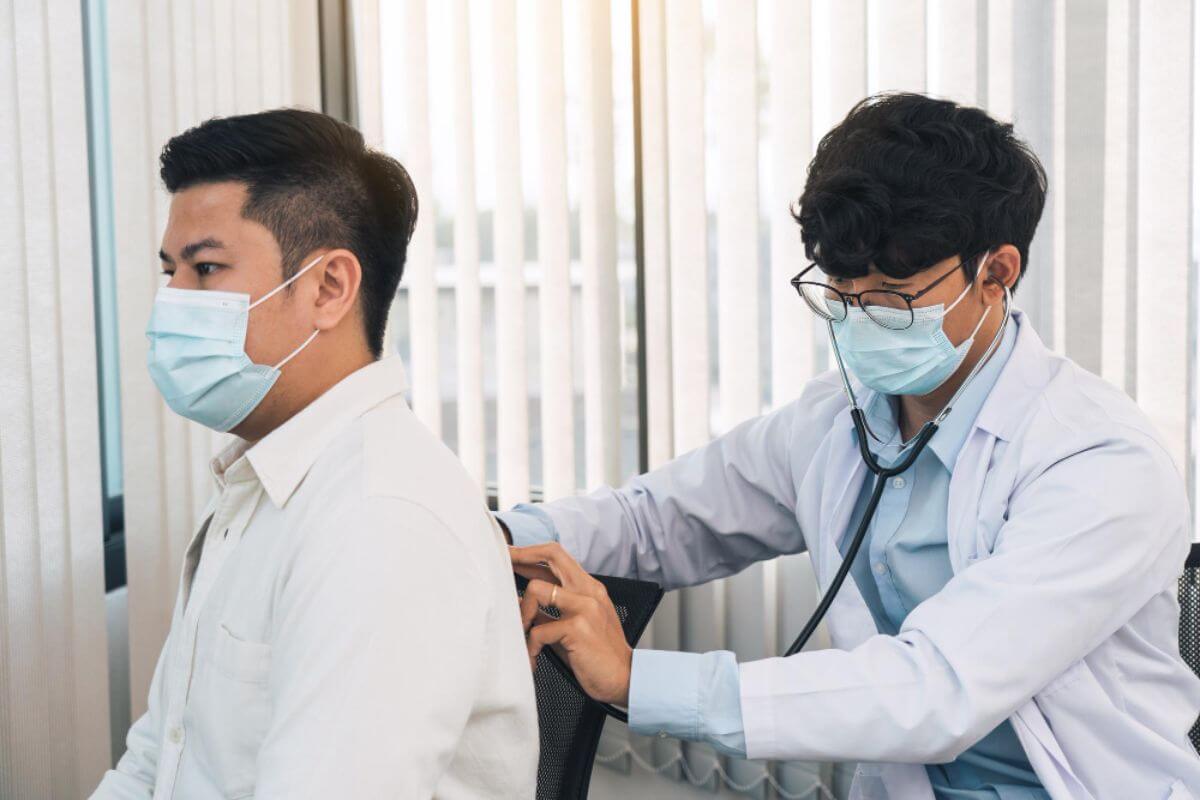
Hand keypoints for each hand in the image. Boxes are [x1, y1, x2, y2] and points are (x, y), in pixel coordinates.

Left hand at [509, 542, 632, 706]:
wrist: (625, 678)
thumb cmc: (597, 655)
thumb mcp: (575, 625)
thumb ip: (551, 611)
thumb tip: (520, 602)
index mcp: (589, 588)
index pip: (558, 556)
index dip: (531, 552)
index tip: (511, 554)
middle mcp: (589, 591)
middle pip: (552, 555)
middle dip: (521, 557)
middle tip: (501, 566)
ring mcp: (585, 607)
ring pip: (537, 589)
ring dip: (522, 612)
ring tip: (522, 631)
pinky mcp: (578, 628)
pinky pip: (538, 629)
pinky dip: (531, 645)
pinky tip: (534, 657)